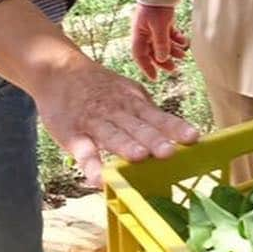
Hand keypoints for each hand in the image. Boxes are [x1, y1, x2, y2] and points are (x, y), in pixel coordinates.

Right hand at [32, 53, 198, 186]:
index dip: (175, 127)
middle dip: (154, 139)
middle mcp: (117, 112)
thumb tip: (172, 130)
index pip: (157, 116)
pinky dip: (91, 165)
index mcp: (132, 102)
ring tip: (140, 157)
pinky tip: (98, 180)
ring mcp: (94, 122)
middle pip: (138, 127)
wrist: (59, 70)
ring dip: (126, 146)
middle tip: (170, 152)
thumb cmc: (99, 87)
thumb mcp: (126, 91)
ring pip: (113, 135)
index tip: (193, 137)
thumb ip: (145, 111)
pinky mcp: (73, 134)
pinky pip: (83, 151)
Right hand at [132, 3, 188, 79]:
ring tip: (183, 55)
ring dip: (172, 50)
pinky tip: (184, 41)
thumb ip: (161, 43)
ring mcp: (153, 27)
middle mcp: (144, 32)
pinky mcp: (162, 22)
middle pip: (152, 51)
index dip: (146, 68)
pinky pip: (168, 35)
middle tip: (174, 69)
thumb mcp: (159, 26)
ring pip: (162, 44)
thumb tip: (162, 58)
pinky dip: (175, 39)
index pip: (139, 55)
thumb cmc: (157, 6)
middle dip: (163, 60)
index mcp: (139, 34)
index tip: (155, 78)